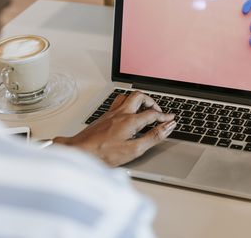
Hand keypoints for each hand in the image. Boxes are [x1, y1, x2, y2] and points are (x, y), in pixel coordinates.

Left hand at [54, 91, 175, 166]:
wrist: (79, 151)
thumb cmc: (104, 153)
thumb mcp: (134, 149)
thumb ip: (153, 137)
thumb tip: (168, 127)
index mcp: (131, 121)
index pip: (153, 114)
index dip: (165, 116)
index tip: (171, 119)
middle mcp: (121, 113)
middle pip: (140, 97)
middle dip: (152, 102)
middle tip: (158, 111)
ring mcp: (111, 113)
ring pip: (127, 97)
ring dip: (138, 100)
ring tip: (143, 108)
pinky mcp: (103, 117)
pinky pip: (117, 103)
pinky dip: (126, 104)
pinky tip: (126, 113)